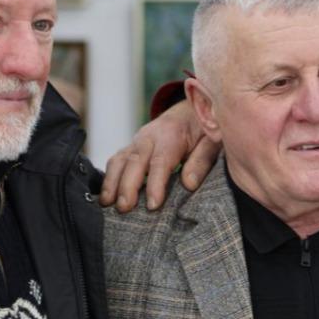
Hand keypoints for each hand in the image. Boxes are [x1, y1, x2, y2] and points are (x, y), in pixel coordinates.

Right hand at [100, 101, 220, 211]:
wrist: (192, 110)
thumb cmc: (204, 129)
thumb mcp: (212, 141)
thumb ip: (201, 161)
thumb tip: (189, 184)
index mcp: (172, 134)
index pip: (160, 161)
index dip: (155, 184)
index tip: (153, 205)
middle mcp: (150, 136)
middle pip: (134, 161)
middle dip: (127, 186)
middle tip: (124, 208)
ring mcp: (138, 141)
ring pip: (120, 160)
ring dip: (111, 182)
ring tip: (106, 204)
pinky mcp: (132, 147)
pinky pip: (116, 160)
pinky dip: (108, 177)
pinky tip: (106, 195)